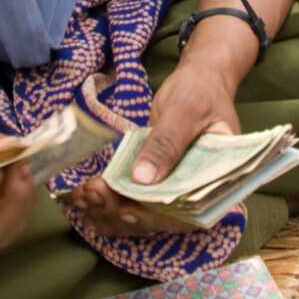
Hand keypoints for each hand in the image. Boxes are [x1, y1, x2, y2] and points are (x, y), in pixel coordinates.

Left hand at [59, 58, 241, 238]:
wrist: (200, 82)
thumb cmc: (199, 92)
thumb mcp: (184, 111)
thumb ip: (166, 143)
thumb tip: (143, 179)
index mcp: (218, 182)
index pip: (185, 212)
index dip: (153, 216)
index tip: (123, 209)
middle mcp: (199, 194)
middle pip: (159, 216)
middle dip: (121, 210)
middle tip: (91, 193)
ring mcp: (177, 190)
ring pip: (143, 213)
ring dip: (110, 211)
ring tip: (80, 198)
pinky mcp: (159, 183)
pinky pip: (136, 202)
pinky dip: (111, 206)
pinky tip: (87, 208)